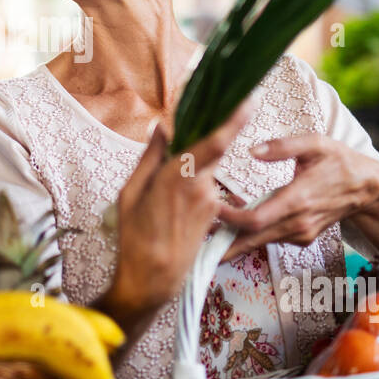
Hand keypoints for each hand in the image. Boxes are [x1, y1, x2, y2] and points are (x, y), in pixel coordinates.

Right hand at [100, 99, 259, 327]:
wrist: (153, 279)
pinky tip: (172, 206)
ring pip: (205, 170)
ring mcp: (210, 202)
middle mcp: (201, 186)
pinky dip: (191, 186)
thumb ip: (150, 156)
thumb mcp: (131, 192)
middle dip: (207, 136)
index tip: (248, 98)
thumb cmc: (135, 236)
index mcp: (179, 177)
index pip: (215, 141)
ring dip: (191, 168)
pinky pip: (204, 188)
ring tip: (164, 194)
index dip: (234, 119)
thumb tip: (161, 127)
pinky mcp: (213, 214)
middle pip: (211, 150)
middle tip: (188, 140)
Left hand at [217, 134, 378, 259]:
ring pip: (260, 242)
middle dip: (223, 244)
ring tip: (205, 238)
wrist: (366, 188)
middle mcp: (298, 222)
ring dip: (234, 241)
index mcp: (297, 199)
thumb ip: (283, 147)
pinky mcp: (302, 238)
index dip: (229, 221)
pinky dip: (251, 237)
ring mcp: (301, 234)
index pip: (255, 219)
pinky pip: (271, 239)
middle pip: (252, 241)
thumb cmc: (338, 161)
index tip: (208, 212)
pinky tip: (232, 231)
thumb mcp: (315, 144)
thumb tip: (253, 150)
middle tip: (194, 245)